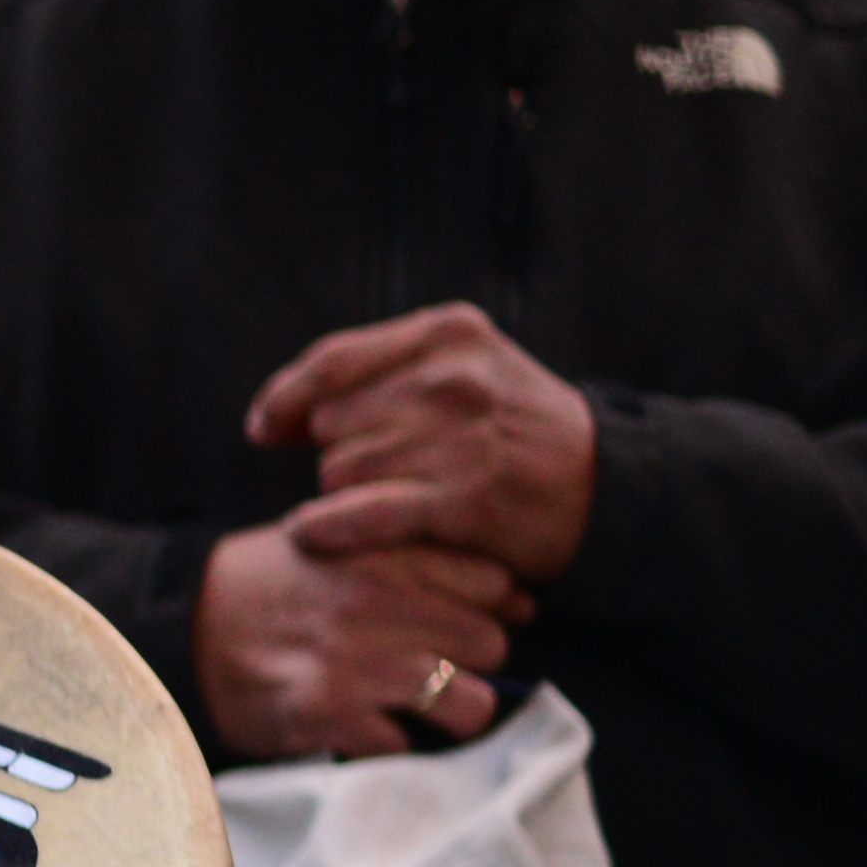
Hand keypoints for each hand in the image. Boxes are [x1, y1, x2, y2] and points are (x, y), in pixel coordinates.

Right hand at [193, 523, 524, 759]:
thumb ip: (426, 562)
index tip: (452, 622)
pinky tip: (359, 729)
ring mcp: (360, 661)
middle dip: (467, 663)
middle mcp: (385, 603)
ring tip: (414, 711)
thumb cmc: (274, 582)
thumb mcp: (345, 542)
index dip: (484, 608)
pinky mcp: (329, 713)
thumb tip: (521, 601)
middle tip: (426, 669)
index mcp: (392, 554)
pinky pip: (404, 747)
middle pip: (491, 646)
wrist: (179, 615)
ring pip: (469, 704)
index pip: (496, 586)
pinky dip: (387, 747)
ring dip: (447, 715)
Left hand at [253, 304, 597, 582]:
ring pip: (339, 470)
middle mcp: (452, 377)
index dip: (285, 399)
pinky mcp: (461, 497)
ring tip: (404, 495)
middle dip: (341, 450)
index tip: (263, 430)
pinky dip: (325, 528)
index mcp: (448, 333)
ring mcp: (458, 437)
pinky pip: (359, 513)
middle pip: (330, 422)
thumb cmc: (511, 430)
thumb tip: (268, 421)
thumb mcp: (463, 370)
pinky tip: (310, 534)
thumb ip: (371, 377)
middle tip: (391, 469)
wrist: (603, 484)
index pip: (330, 362)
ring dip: (351, 494)